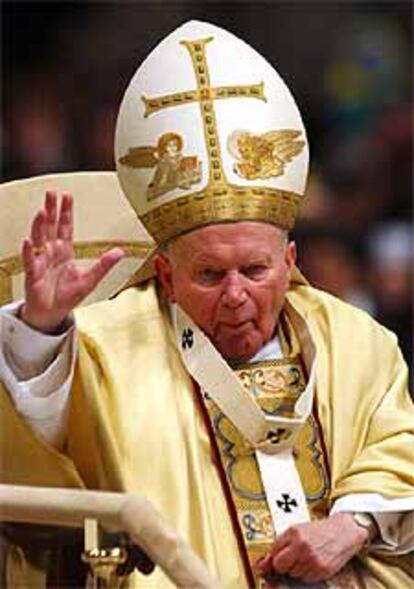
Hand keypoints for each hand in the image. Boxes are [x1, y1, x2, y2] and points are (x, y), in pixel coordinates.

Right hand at [21, 191, 124, 332]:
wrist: (52, 313)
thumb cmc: (67, 296)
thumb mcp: (91, 279)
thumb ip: (104, 265)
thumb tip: (120, 252)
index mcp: (65, 252)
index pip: (65, 227)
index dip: (66, 212)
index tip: (66, 196)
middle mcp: (51, 253)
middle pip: (50, 227)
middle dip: (51, 210)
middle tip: (51, 194)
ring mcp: (41, 262)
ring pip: (39, 239)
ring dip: (40, 225)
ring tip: (42, 211)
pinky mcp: (33, 275)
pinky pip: (30, 261)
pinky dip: (29, 251)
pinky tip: (29, 241)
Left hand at [256, 513, 368, 583]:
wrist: (343, 532)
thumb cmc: (319, 531)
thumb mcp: (298, 530)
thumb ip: (281, 544)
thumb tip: (263, 563)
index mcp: (293, 532)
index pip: (273, 552)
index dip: (273, 557)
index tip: (274, 560)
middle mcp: (301, 545)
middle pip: (280, 566)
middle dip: (283, 565)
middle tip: (292, 559)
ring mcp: (311, 559)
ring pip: (292, 574)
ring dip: (296, 569)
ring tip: (306, 558)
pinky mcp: (321, 570)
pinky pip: (305, 579)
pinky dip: (307, 574)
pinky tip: (313, 563)